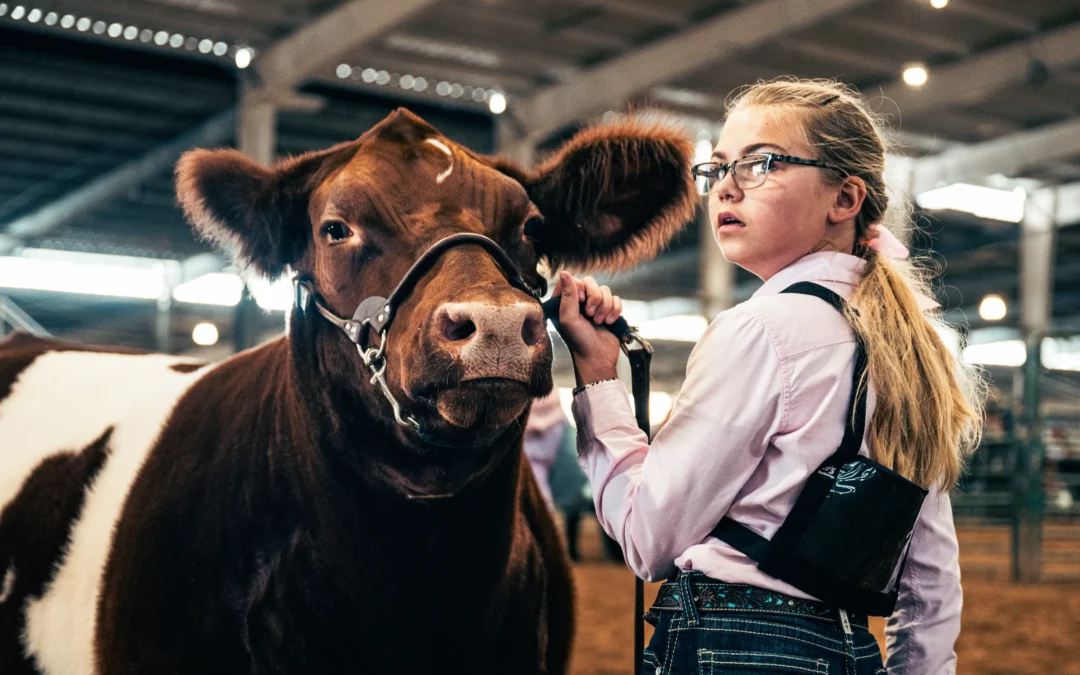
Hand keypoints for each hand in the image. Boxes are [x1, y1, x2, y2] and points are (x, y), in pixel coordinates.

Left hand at [551, 271, 623, 386]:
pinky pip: (616, 298)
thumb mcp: (569, 318)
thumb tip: (564, 272)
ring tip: (600, 322)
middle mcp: (579, 302)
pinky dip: (615, 310)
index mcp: (565, 302)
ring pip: (605, 290)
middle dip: (595, 298)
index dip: (580, 288)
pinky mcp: (609, 310)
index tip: (581, 303)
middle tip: (591, 315)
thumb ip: (567, 295)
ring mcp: (595, 305)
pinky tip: (609, 322)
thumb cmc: (579, 341)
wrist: (598, 357)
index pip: (573, 280)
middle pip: (591, 282)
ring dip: (605, 306)